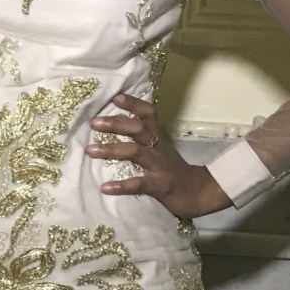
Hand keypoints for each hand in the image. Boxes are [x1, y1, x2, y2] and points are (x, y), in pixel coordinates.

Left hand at [87, 93, 230, 219]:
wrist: (199, 193)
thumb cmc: (173, 170)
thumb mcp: (160, 150)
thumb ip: (142, 139)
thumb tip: (114, 126)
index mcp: (158, 138)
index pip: (148, 114)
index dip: (133, 104)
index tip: (115, 97)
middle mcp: (158, 148)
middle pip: (139, 129)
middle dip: (116, 123)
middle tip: (93, 123)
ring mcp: (159, 166)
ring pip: (135, 152)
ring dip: (111, 150)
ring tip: (90, 150)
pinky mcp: (159, 186)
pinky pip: (139, 184)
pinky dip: (121, 185)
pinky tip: (105, 187)